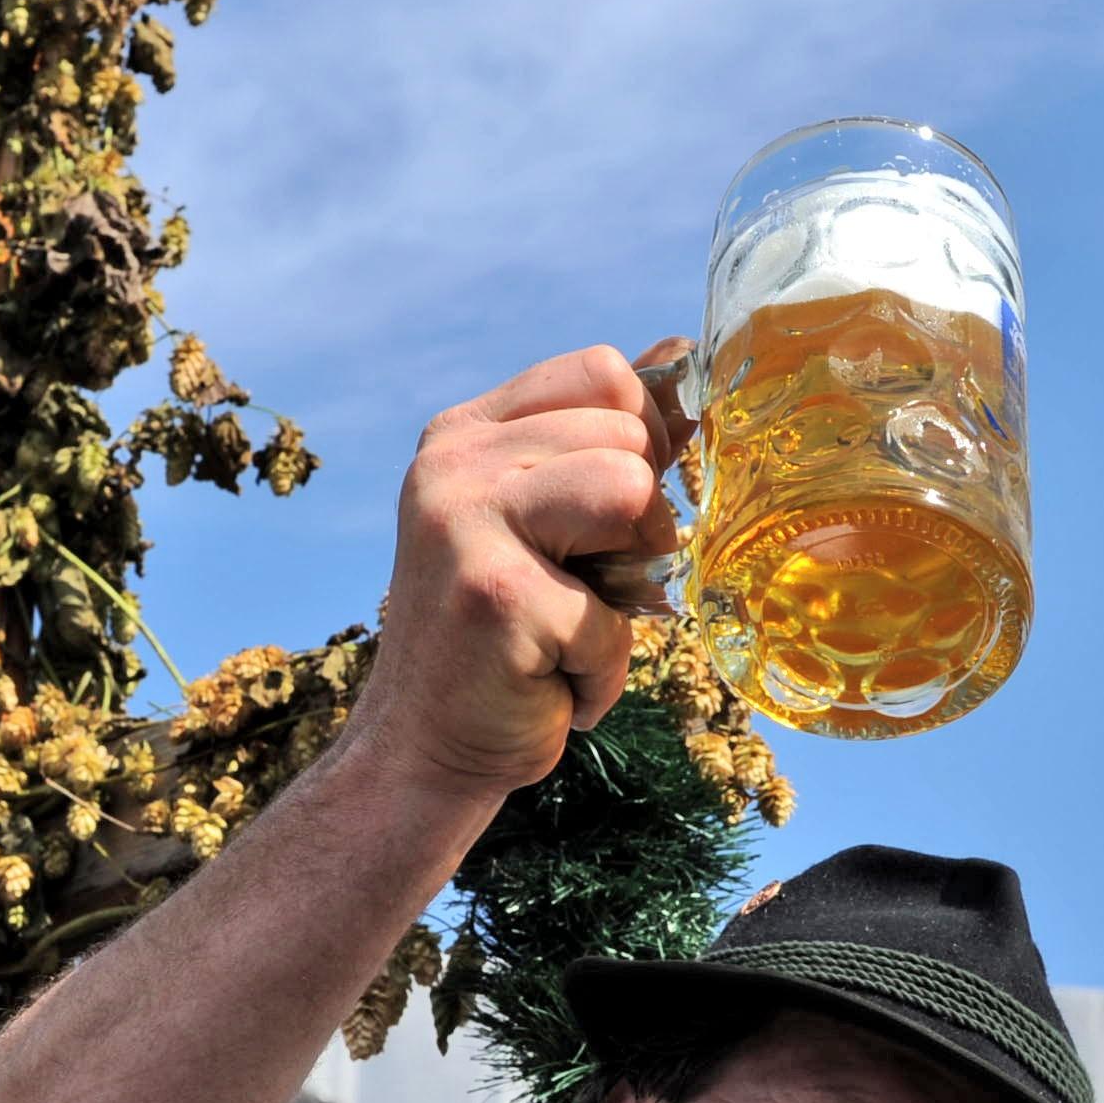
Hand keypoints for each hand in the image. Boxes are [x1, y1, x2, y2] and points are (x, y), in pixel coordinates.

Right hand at [355, 346, 686, 798]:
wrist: (423, 746)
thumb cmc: (503, 637)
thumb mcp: (542, 519)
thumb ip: (596, 443)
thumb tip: (680, 356)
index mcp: (468, 434)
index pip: (602, 373)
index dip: (644, 440)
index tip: (617, 511)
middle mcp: (455, 463)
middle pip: (629, 439)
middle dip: (641, 529)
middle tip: (587, 588)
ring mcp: (465, 523)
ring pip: (630, 494)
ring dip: (633, 582)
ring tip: (579, 622)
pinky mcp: (495, 594)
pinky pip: (614, 618)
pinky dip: (601, 672)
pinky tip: (550, 683)